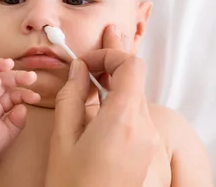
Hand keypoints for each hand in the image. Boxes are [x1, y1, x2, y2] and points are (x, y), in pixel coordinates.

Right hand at [45, 25, 163, 186]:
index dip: (110, 54)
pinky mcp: (152, 162)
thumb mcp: (62, 141)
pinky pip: (139, 127)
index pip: (131, 65)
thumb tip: (79, 71)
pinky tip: (99, 124)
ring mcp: (153, 148)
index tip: (87, 62)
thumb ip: (72, 98)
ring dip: (115, 93)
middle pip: (136, 84)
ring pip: (136, 105)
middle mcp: (147, 131)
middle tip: (92, 58)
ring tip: (90, 93)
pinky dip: (121, 115)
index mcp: (124, 120)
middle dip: (112, 68)